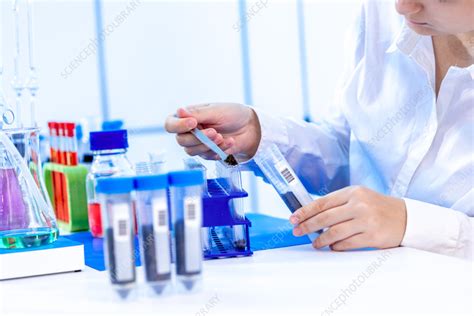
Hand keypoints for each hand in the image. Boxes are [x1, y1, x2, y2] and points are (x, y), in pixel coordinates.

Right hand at [164, 103, 260, 159]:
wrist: (250, 127)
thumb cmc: (233, 114)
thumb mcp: (215, 111)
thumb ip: (197, 114)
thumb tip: (179, 111)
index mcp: (188, 117)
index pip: (170, 124)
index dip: (178, 126)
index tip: (193, 123)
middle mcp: (189, 131)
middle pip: (181, 141)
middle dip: (198, 138)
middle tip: (214, 132)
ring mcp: (198, 144)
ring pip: (192, 151)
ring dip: (208, 145)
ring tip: (222, 137)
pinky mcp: (208, 154)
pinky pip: (207, 156)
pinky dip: (219, 150)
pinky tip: (230, 142)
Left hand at [289, 186, 406, 250]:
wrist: (406, 218)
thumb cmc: (377, 207)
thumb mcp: (359, 197)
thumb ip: (338, 204)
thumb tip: (311, 215)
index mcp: (353, 192)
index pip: (322, 202)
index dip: (305, 211)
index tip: (293, 218)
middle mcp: (359, 205)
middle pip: (325, 217)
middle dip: (307, 226)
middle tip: (297, 231)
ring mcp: (366, 221)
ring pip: (334, 232)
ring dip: (321, 240)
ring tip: (315, 243)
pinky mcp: (372, 237)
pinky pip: (347, 244)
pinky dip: (336, 246)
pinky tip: (332, 247)